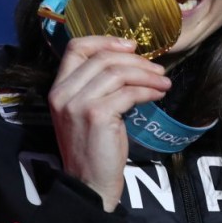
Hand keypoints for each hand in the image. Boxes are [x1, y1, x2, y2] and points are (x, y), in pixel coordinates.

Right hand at [48, 36, 170, 210]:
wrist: (89, 182)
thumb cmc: (94, 146)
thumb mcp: (88, 110)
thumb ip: (98, 85)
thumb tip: (131, 59)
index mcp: (58, 88)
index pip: (75, 47)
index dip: (106, 40)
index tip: (131, 45)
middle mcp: (63, 93)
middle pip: (103, 58)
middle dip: (137, 60)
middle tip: (158, 69)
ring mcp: (78, 104)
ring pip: (118, 72)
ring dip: (147, 74)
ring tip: (163, 82)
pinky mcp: (97, 115)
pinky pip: (129, 92)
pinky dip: (149, 90)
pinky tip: (158, 94)